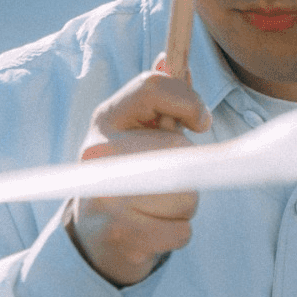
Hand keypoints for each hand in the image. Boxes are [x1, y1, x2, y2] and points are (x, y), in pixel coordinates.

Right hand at [65, 63, 210, 286]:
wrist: (94, 236)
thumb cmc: (128, 174)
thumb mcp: (135, 131)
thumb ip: (160, 98)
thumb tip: (172, 60)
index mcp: (106, 119)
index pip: (153, 88)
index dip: (189, 100)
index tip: (201, 122)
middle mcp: (98, 154)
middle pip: (178, 148)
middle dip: (188, 168)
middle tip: (168, 179)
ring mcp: (105, 197)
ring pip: (185, 195)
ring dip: (185, 205)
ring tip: (158, 206)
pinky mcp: (120, 235)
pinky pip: (182, 230)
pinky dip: (178, 232)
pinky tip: (154, 229)